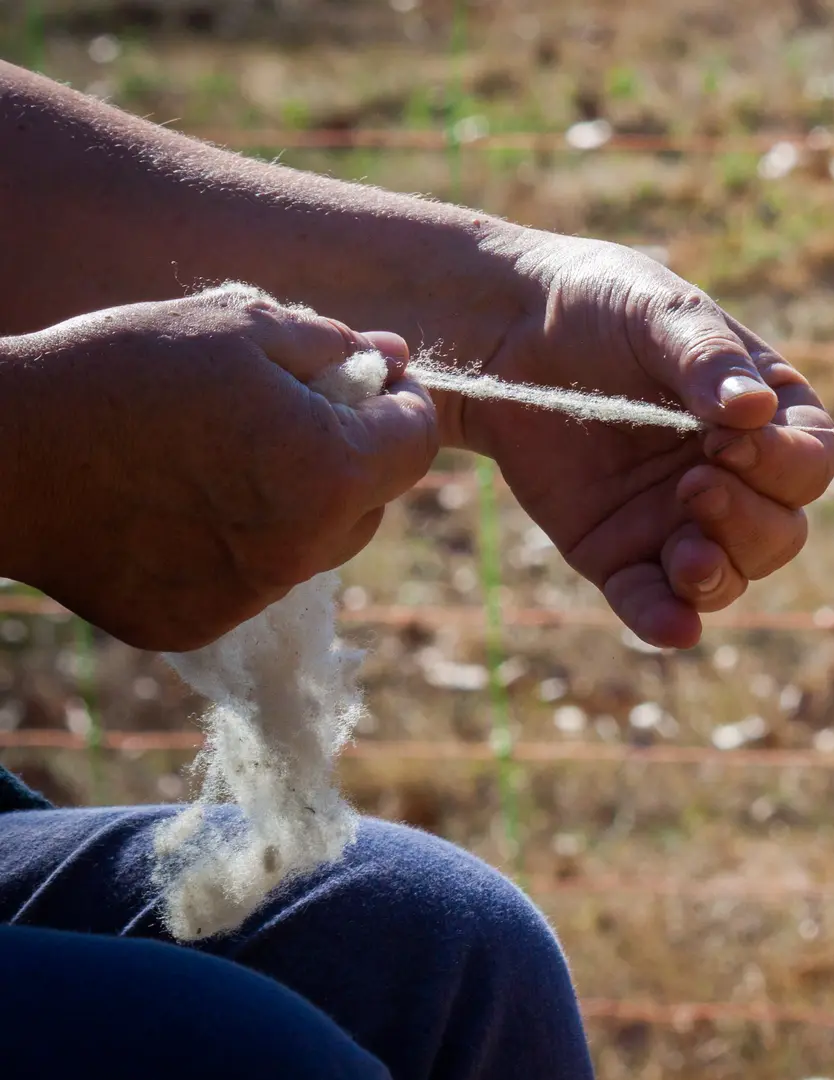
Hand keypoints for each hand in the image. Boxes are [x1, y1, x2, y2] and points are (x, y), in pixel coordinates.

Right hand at [0, 285, 437, 650]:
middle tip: (281, 415)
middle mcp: (303, 549)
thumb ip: (332, 345)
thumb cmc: (124, 369)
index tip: (366, 383)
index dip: (401, 404)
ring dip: (296, 506)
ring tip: (220, 458)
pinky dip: (235, 548)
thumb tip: (394, 361)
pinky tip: (177, 505)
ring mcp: (250, 598)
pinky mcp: (198, 627)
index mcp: (330, 469)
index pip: (417, 441)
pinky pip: (251, 582)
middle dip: (349, 456)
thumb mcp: (237, 325)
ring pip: (315, 547)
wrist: (0, 452)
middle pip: (372, 503)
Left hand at [437, 232, 833, 648]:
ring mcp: (680, 523)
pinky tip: (673, 626)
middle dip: (749, 523)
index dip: (784, 464)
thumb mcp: (659, 311)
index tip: (727, 438)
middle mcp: (737, 478)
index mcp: (769, 416)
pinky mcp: (621, 556)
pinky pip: (653, 604)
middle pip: (781, 532)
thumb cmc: (602, 304)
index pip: (811, 462)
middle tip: (694, 485)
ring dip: (718, 574)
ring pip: (731, 577)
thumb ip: (706, 358)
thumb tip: (754, 409)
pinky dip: (666, 621)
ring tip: (684, 553)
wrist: (505, 333)